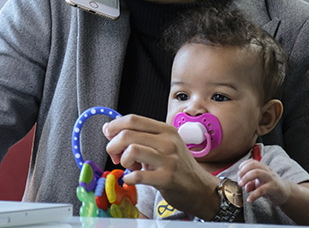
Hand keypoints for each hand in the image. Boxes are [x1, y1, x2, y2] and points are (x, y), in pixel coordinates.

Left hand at [102, 114, 219, 219]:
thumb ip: (139, 136)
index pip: (133, 119)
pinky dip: (128, 178)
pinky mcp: (166, 178)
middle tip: (115, 156)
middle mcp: (168, 142)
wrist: (200, 188)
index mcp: (165, 130)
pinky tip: (131, 178)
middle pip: (128, 134)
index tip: (108, 134)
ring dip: (122, 160)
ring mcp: (168, 160)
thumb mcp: (162, 145)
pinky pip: (138, 175)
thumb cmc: (178, 166)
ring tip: (128, 166)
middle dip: (113, 145)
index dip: (115, 126)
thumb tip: (108, 128)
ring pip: (131, 150)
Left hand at [237, 159, 290, 204]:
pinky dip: (253, 195)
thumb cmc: (271, 186)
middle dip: (243, 171)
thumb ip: (251, 184)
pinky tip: (249, 199)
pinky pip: (262, 190)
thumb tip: (245, 187)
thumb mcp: (259, 184)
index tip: (238, 174)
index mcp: (263, 168)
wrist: (286, 193)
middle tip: (239, 181)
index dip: (243, 166)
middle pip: (254, 165)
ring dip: (247, 178)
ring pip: (258, 172)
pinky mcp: (274, 188)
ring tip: (242, 186)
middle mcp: (267, 171)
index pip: (252, 161)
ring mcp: (271, 178)